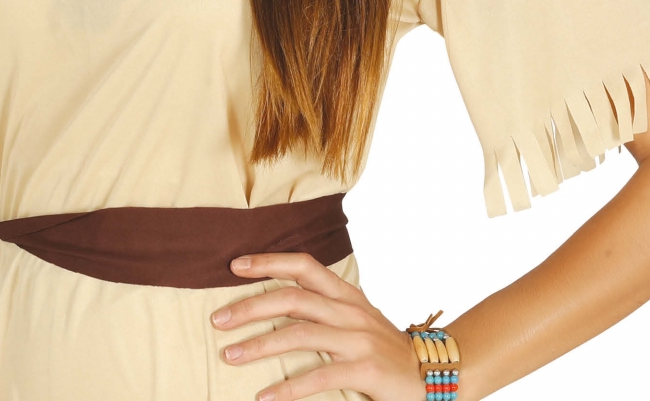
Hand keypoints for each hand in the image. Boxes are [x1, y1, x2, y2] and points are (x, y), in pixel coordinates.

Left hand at [210, 251, 424, 400]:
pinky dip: (287, 388)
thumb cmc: (385, 347)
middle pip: (292, 297)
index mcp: (346, 294)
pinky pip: (317, 377)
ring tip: (230, 356)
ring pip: (299, 334)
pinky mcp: (364, 369)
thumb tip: (277, 303)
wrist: (431, 373)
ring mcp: (357, 339)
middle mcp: (350, 310)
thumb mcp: (356, 318)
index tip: (234, 265)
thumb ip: (324, 308)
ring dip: (259, 345)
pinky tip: (264, 396)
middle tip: (218, 319)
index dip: (268, 262)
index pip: (303, 266)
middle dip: (250, 306)